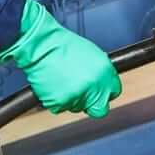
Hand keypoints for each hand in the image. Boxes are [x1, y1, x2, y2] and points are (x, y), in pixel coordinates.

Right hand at [0, 0, 120, 116]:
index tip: (99, 90)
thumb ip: (102, 72)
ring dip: (73, 99)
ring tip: (63, 79)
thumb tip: (104, 84)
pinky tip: (54, 83)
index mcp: (104, 72)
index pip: (113, 92)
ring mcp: (77, 97)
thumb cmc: (64, 45)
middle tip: (83, 93)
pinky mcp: (59, 103)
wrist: (41, 45)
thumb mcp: (92, 54)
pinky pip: (61, 107)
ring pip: (78, 107)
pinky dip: (57, 99)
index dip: (105, 92)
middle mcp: (94, 87)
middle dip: (93, 103)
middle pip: (99, 109)